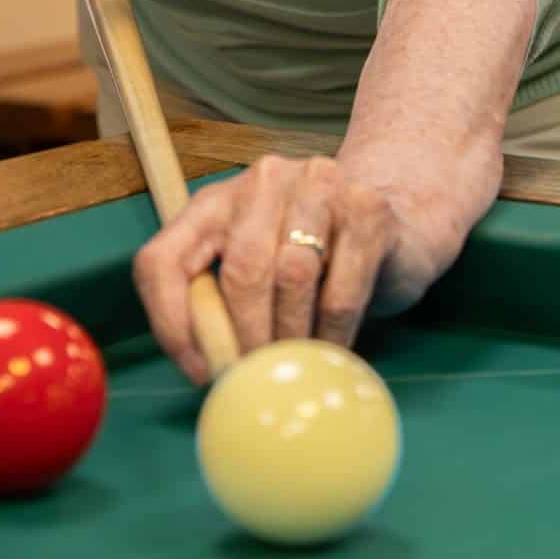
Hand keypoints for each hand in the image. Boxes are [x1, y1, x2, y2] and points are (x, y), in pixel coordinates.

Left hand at [133, 155, 452, 384]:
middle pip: (240, 269)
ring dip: (292, 336)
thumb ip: (218, 307)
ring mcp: (319, 184)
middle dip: (246, 336)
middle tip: (256, 378)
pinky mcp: (368, 208)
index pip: (163, 260)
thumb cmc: (311, 262)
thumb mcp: (252, 276)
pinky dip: (332, 334)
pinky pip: (342, 288)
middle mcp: (263, 180)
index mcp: (214, 202)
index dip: (170, 324)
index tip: (198, 372)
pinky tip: (331, 352)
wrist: (396, 223)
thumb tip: (205, 368)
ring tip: (295, 366)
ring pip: (293, 275)